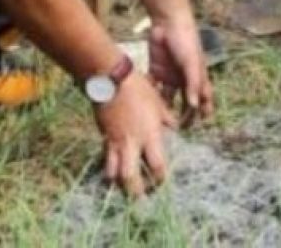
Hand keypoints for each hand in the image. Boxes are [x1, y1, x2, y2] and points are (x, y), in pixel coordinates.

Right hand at [95, 71, 176, 196]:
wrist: (111, 81)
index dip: (160, 180)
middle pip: (131, 178)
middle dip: (135, 193)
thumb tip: (175, 127)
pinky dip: (108, 169)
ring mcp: (115, 142)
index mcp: (150, 135)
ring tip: (124, 190)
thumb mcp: (158, 104)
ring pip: (113, 174)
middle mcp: (132, 143)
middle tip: (140, 199)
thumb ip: (167, 119)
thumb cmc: (139, 90)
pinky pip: (105, 160)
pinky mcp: (104, 138)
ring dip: (118, 185)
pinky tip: (113, 172)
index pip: (157, 166)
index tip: (162, 183)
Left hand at [148, 16, 214, 126]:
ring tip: (160, 122)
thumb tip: (193, 106)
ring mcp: (170, 75)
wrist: (168, 22)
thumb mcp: (192, 63)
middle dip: (184, 115)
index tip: (202, 123)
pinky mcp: (156, 70)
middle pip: (185, 101)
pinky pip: (153, 87)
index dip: (203, 110)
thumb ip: (192, 84)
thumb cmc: (187, 41)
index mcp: (197, 76)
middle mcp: (184, 78)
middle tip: (179, 130)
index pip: (203, 97)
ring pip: (168, 97)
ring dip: (165, 108)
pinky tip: (144, 104)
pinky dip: (150, 95)